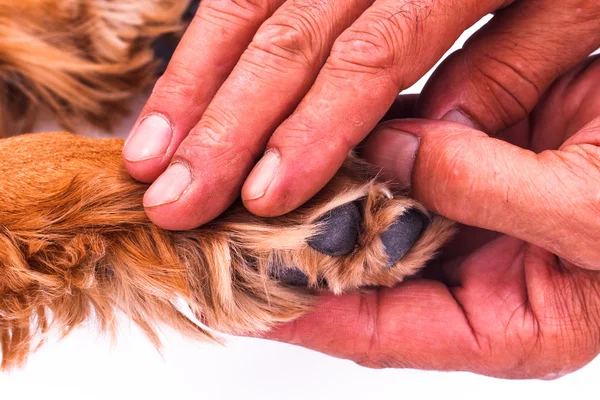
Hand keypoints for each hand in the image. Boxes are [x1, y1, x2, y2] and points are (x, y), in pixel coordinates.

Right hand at [122, 0, 599, 229]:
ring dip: (194, 81)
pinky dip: (212, 42)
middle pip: (291, 32)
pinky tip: (181, 95)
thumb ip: (505, 78)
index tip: (259, 195)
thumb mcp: (580, 20)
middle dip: (223, 120)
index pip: (371, 55)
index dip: (311, 128)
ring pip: (254, 2)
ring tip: (150, 153)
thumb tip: (410, 141)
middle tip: (172, 197)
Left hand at [257, 56, 599, 378]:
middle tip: (223, 239)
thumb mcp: (590, 212)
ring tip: (242, 192)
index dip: (308, 319)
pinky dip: (356, 149)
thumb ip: (486, 188)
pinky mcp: (466, 168)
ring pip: (372, 216)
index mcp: (507, 324)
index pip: (381, 335)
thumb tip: (394, 150)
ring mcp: (463, 220)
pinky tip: (306, 138)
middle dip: (293, 258)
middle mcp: (472, 275)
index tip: (239, 301)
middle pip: (362, 278)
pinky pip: (397, 162)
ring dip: (316, 199)